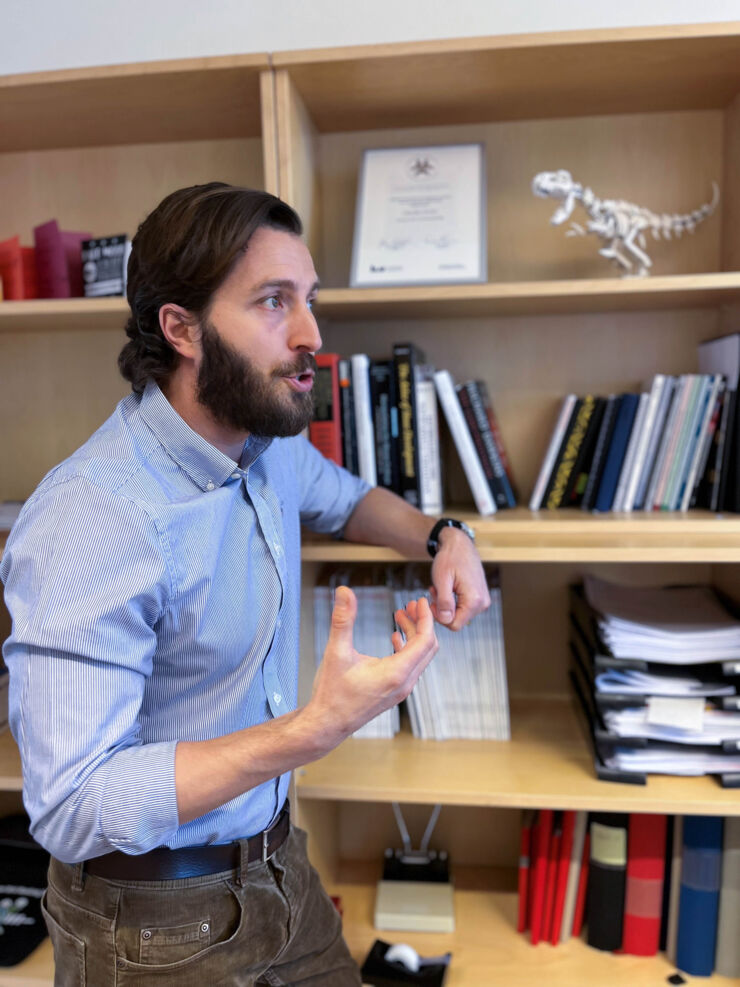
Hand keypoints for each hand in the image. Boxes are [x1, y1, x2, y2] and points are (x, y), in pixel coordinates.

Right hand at [308, 585, 437, 745]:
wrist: (326, 725)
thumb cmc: (331, 693)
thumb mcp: (336, 651)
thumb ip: (342, 619)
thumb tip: (344, 592)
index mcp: (396, 673)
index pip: (425, 640)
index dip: (426, 617)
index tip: (419, 600)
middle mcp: (404, 683)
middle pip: (427, 647)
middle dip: (422, 623)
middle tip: (410, 604)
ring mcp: (401, 690)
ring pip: (419, 657)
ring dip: (414, 635)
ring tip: (400, 616)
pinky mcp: (394, 692)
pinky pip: (411, 666)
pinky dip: (407, 648)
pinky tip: (395, 638)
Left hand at [429, 527, 489, 629]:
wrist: (459, 544)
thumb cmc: (450, 558)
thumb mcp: (442, 580)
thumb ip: (444, 602)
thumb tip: (445, 620)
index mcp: (474, 600)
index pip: (454, 625)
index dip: (439, 617)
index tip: (432, 601)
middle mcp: (482, 603)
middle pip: (457, 620)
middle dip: (442, 609)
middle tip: (434, 592)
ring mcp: (483, 601)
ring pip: (459, 614)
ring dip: (446, 604)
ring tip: (440, 588)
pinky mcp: (480, 597)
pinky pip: (463, 607)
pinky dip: (452, 601)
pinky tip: (447, 588)